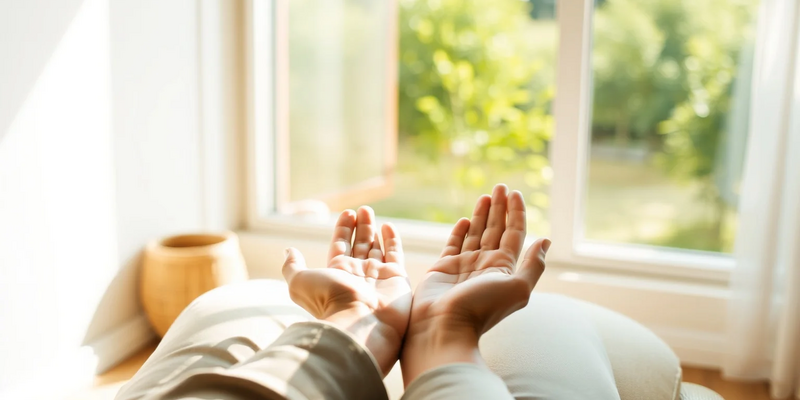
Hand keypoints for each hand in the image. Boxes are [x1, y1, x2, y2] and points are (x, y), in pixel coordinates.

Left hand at [282, 206, 410, 374]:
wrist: (359, 320)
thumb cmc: (329, 301)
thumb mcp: (299, 281)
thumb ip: (292, 266)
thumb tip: (288, 251)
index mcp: (337, 273)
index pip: (340, 246)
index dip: (343, 229)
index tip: (347, 213)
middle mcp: (358, 274)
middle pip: (358, 245)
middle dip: (360, 227)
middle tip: (362, 210)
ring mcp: (378, 276)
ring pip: (375, 248)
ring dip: (372, 229)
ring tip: (369, 211)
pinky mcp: (396, 278)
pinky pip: (394, 255)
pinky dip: (392, 240)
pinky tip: (388, 227)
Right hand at [401, 184, 549, 383]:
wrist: (444, 327)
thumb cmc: (481, 308)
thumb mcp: (517, 288)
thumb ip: (533, 265)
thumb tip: (546, 241)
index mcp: (505, 268)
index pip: (514, 233)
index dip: (516, 212)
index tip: (515, 193)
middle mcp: (486, 265)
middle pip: (496, 229)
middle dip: (499, 208)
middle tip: (500, 186)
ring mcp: (465, 266)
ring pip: (476, 233)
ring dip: (482, 214)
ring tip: (485, 195)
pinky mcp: (444, 267)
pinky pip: (454, 244)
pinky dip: (460, 231)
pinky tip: (464, 220)